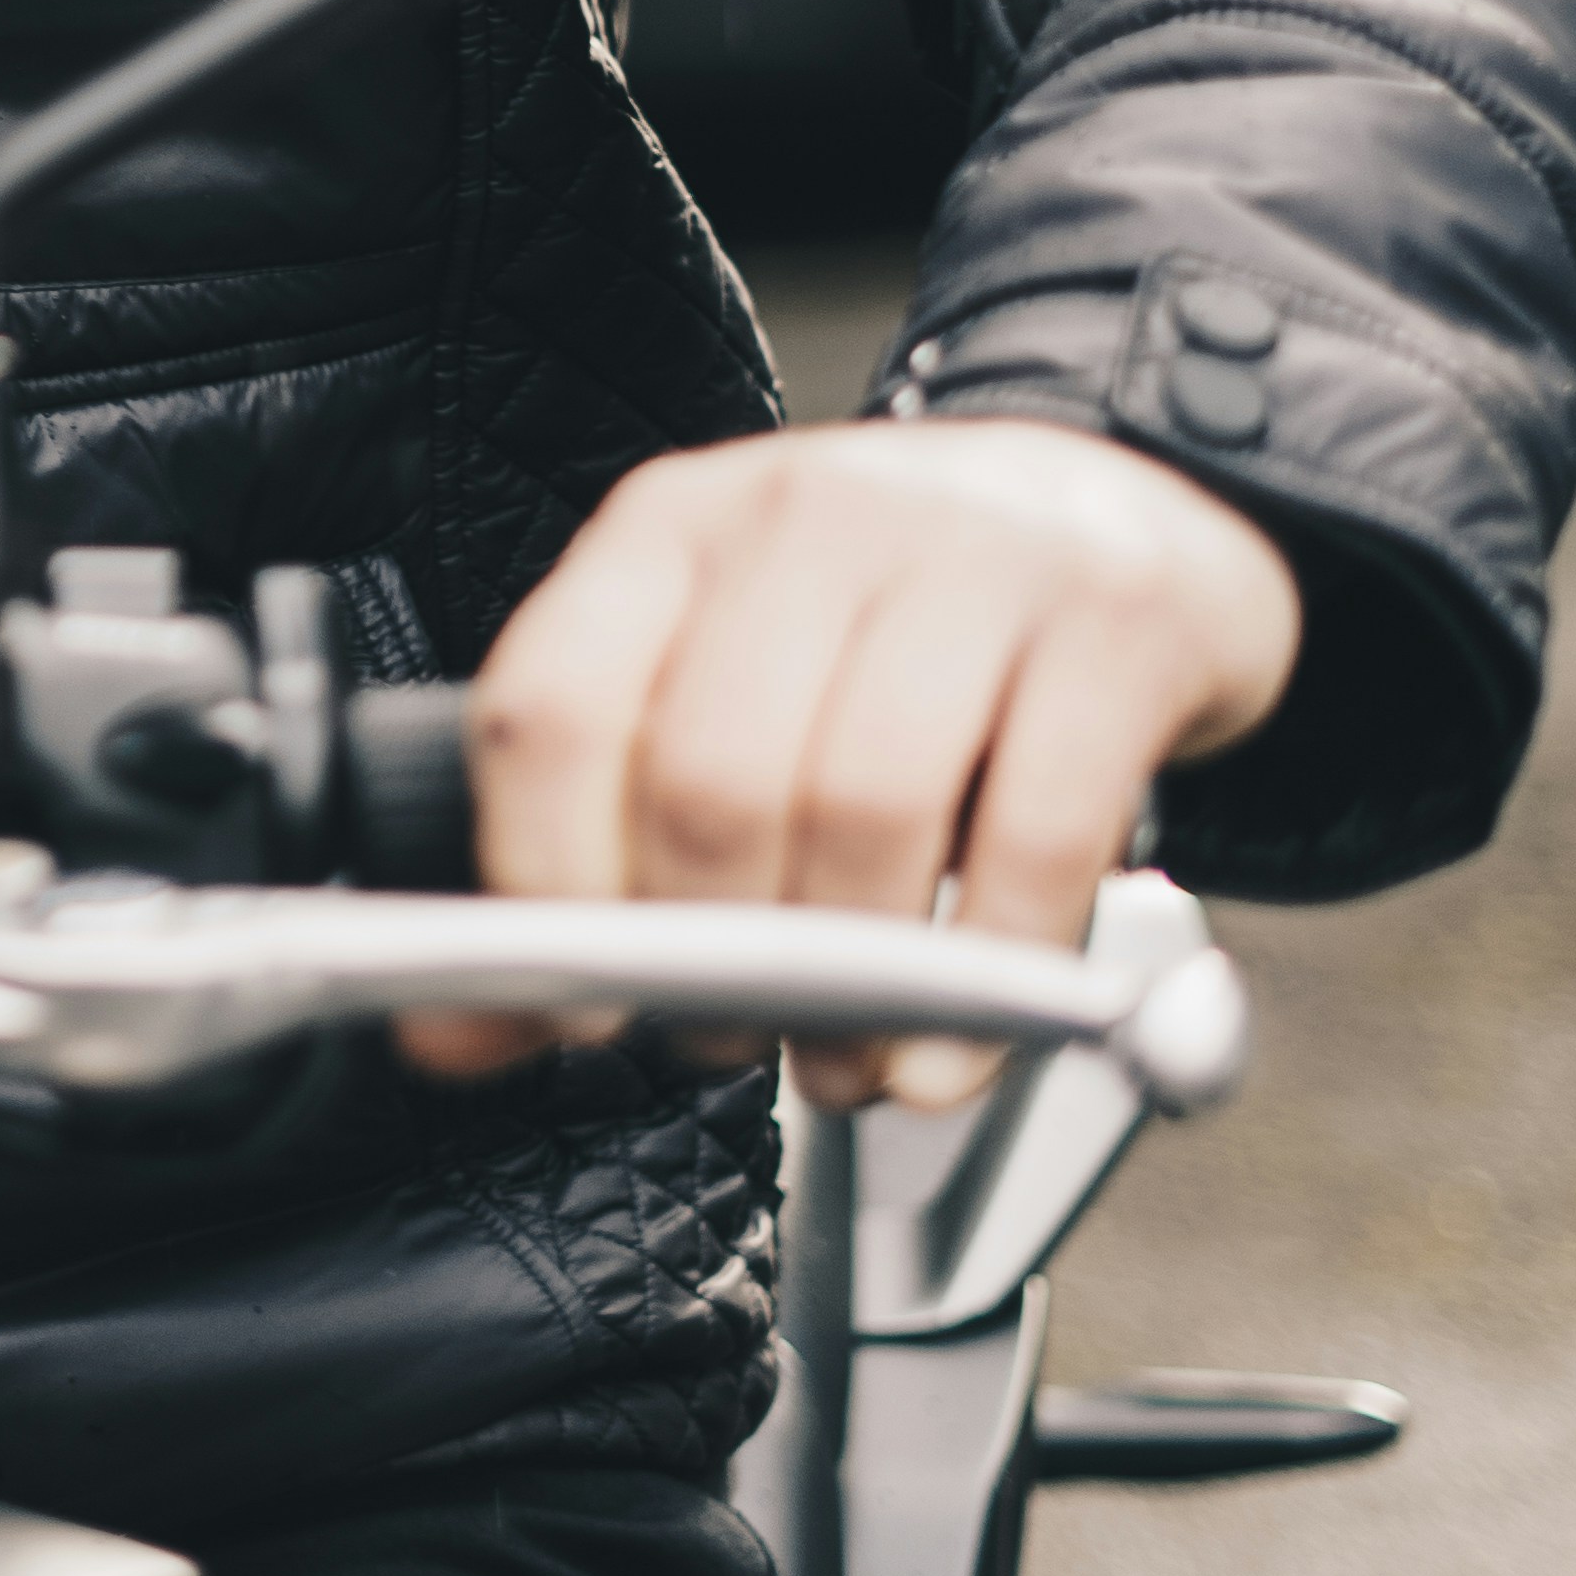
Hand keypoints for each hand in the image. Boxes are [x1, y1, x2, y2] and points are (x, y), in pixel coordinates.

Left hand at [403, 418, 1299, 1106]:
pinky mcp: (1114, 626)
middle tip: (732, 1042)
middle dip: (710, 960)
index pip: (552, 705)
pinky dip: (991, 975)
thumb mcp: (729, 680)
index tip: (574, 1002)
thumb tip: (454, 1033)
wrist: (1121, 511)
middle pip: (710, 777)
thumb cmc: (896, 630)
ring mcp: (969, 557)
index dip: (545, 879)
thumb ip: (590, 845)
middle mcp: (806, 519)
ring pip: (864, 808)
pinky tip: (963, 1040)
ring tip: (851, 1064)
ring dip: (849, 992)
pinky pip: (1038, 835)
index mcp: (671, 532)